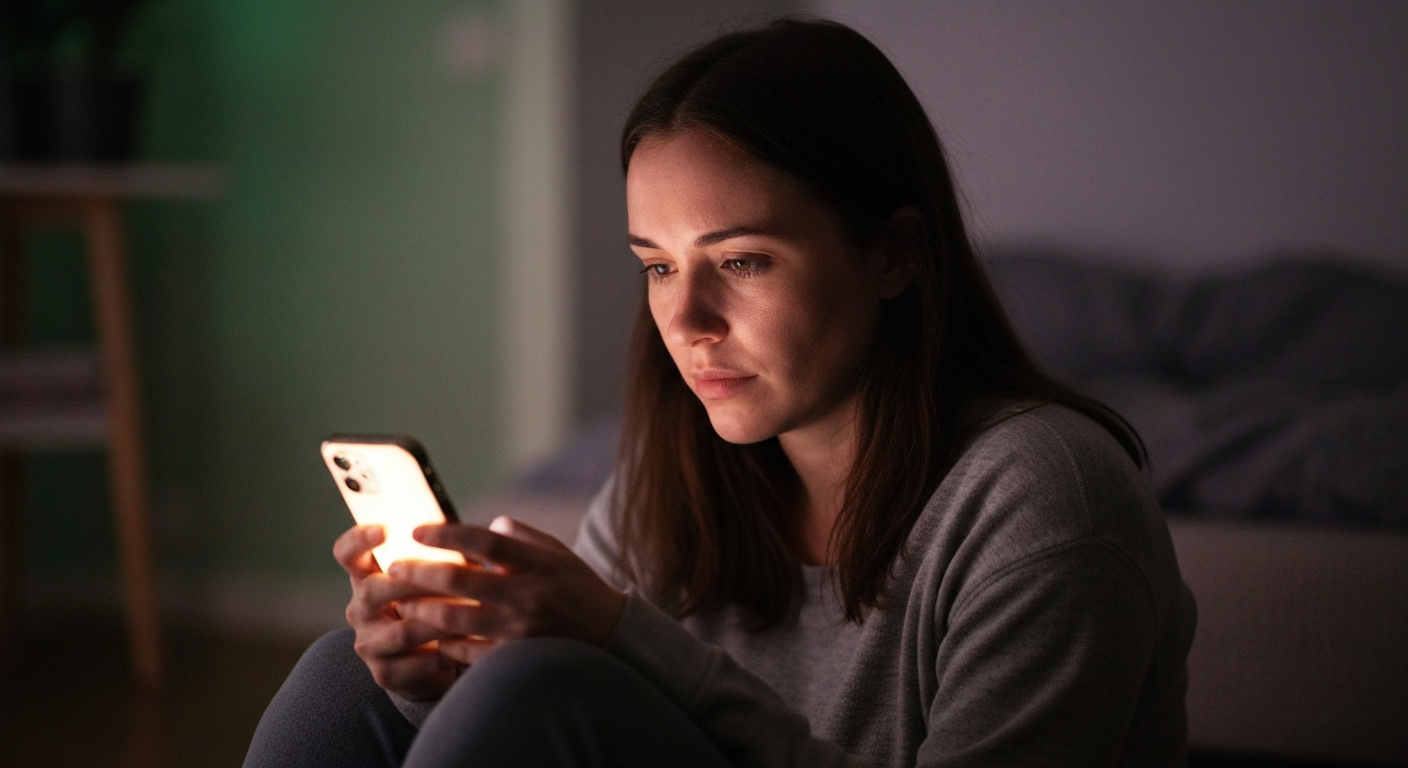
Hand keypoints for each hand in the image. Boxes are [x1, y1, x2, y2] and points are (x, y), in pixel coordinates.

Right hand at [333, 524, 492, 699]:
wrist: (428, 662)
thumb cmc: (433, 604)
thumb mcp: (430, 578)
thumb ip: (437, 556)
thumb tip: (474, 531)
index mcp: (366, 578)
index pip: (347, 554)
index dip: (359, 539)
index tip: (385, 529)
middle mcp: (360, 610)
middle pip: (372, 590)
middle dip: (411, 582)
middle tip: (448, 576)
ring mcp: (369, 643)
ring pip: (401, 630)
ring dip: (437, 621)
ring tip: (468, 612)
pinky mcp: (385, 674)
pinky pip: (414, 664)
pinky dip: (443, 655)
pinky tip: (466, 646)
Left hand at [388, 517, 627, 665]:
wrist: (609, 635)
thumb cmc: (577, 588)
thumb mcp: (558, 553)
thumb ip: (523, 537)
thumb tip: (490, 523)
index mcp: (538, 563)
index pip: (484, 541)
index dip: (446, 534)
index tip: (416, 531)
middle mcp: (528, 595)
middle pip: (460, 579)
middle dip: (420, 571)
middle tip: (394, 567)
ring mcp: (519, 630)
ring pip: (454, 618)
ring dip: (421, 608)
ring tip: (401, 601)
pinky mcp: (513, 658)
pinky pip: (465, 651)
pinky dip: (442, 641)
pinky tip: (428, 632)